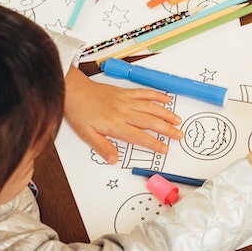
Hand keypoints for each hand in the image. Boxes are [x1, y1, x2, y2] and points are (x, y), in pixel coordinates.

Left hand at [63, 67, 182, 164]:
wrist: (73, 90)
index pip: (139, 137)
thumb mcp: (86, 134)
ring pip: (151, 107)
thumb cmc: (79, 112)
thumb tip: (114, 160)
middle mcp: (124, 112)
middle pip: (150, 122)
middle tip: (179, 135)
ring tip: (178, 120)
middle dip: (167, 129)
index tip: (165, 149)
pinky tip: (166, 99)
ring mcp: (126, 100)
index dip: (154, 144)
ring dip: (166, 113)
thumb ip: (102, 147)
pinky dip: (157, 96)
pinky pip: (144, 93)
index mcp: (116, 125)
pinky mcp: (125, 92)